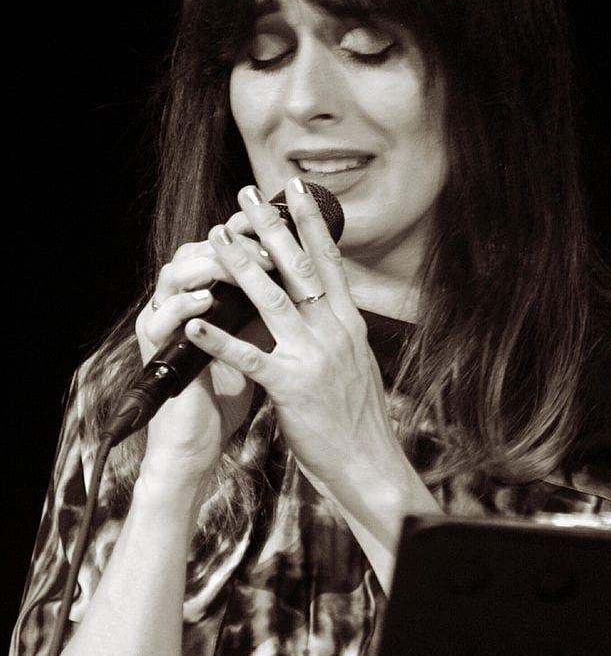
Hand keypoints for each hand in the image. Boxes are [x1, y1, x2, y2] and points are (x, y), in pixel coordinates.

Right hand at [134, 224, 275, 490]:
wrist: (196, 442)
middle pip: (197, 250)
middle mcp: (180, 302)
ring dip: (209, 265)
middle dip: (233, 238)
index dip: (249, 231)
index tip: (281, 219)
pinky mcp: (154, 350)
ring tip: (240, 261)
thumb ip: (271, 312)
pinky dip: (184, 308)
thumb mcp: (257, 345)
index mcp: (205, 298)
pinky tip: (206, 300)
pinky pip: (162, 321)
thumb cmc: (226, 392)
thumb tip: (309, 281)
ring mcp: (164, 324)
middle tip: (263, 232)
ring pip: (175, 275)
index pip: (222, 247)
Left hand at [183, 179, 406, 493]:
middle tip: (246, 196)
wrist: (370, 466)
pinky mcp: (290, 388)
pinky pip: (249, 357)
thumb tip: (325, 301)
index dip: (310, 222)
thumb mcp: (356, 363)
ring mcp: (313, 358)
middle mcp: (334, 332)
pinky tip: (194, 324)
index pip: (328, 261)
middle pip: (298, 267)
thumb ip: (338, 330)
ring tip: (217, 237)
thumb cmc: (359, 418)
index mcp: (349, 324)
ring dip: (241, 265)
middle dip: (270, 227)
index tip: (295, 190)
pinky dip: (219, 339)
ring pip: (272, 299)